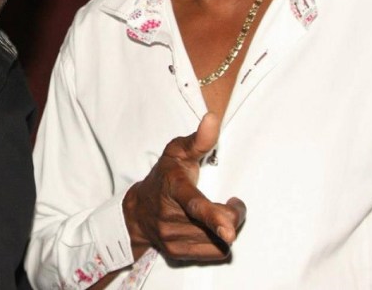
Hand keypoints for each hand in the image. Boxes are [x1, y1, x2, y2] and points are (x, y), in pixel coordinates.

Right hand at [122, 112, 246, 261]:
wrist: (138, 212)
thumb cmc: (164, 176)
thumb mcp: (177, 152)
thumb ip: (199, 139)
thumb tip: (213, 117)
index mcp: (173, 188)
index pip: (195, 204)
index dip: (214, 216)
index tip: (230, 230)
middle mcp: (170, 217)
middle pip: (217, 225)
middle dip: (233, 214)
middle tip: (233, 203)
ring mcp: (172, 238)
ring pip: (218, 241)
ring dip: (227, 228)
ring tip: (221, 214)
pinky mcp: (177, 254)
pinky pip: (214, 253)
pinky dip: (220, 242)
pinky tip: (213, 230)